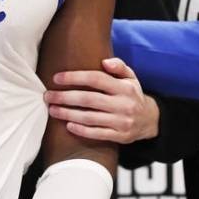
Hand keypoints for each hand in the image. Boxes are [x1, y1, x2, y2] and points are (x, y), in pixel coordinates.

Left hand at [44, 57, 159, 142]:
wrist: (149, 120)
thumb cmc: (132, 94)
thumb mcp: (131, 77)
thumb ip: (119, 66)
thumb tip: (105, 62)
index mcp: (124, 87)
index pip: (96, 79)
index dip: (75, 77)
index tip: (57, 78)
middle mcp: (123, 104)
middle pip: (89, 99)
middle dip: (65, 97)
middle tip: (48, 96)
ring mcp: (121, 122)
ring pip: (90, 118)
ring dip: (68, 114)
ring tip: (52, 110)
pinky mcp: (120, 136)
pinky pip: (97, 134)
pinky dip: (81, 130)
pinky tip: (68, 125)